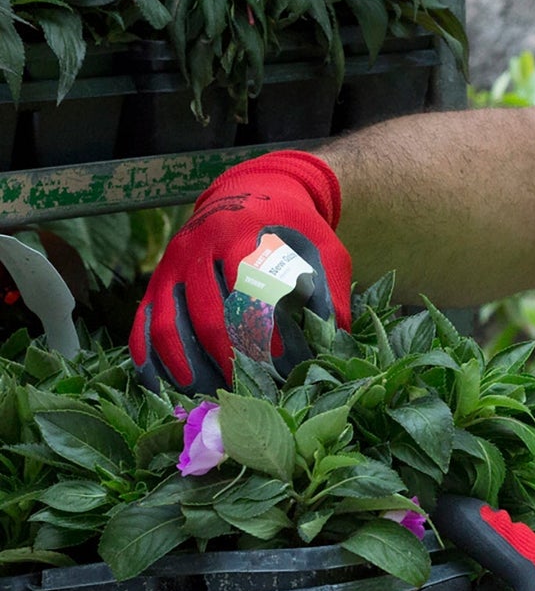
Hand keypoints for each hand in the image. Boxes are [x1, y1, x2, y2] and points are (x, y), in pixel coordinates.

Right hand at [131, 150, 350, 394]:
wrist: (251, 192)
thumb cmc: (293, 229)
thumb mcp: (322, 247)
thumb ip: (331, 289)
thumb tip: (337, 340)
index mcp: (243, 233)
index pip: (248, 289)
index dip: (263, 330)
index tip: (280, 364)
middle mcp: (199, 247)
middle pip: (208, 314)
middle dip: (229, 358)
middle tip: (248, 391)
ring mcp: (172, 266)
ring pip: (170, 324)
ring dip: (188, 366)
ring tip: (209, 397)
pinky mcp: (155, 282)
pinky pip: (143, 325)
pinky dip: (151, 359)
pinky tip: (167, 387)